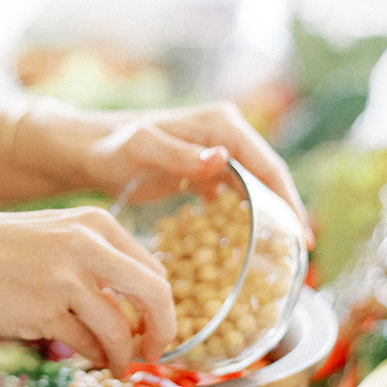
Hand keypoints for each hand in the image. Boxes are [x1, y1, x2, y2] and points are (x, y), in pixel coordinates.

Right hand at [0, 207, 177, 376]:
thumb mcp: (54, 232)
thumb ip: (96, 254)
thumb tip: (140, 294)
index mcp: (94, 222)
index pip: (152, 268)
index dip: (162, 305)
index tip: (154, 326)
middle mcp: (87, 244)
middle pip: (153, 294)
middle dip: (161, 331)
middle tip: (153, 352)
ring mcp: (66, 278)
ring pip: (120, 329)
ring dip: (122, 354)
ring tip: (116, 365)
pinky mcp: (44, 311)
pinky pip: (85, 344)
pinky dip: (92, 355)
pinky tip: (86, 356)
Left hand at [16, 99, 312, 245]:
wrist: (84, 151)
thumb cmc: (109, 147)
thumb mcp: (141, 148)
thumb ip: (177, 154)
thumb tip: (222, 159)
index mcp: (221, 125)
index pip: (269, 166)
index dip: (290, 202)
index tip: (302, 240)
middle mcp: (224, 135)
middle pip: (268, 180)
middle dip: (286, 216)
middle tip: (298, 260)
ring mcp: (213, 153)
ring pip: (254, 191)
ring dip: (267, 221)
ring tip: (280, 261)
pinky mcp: (200, 172)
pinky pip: (231, 199)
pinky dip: (240, 222)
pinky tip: (243, 252)